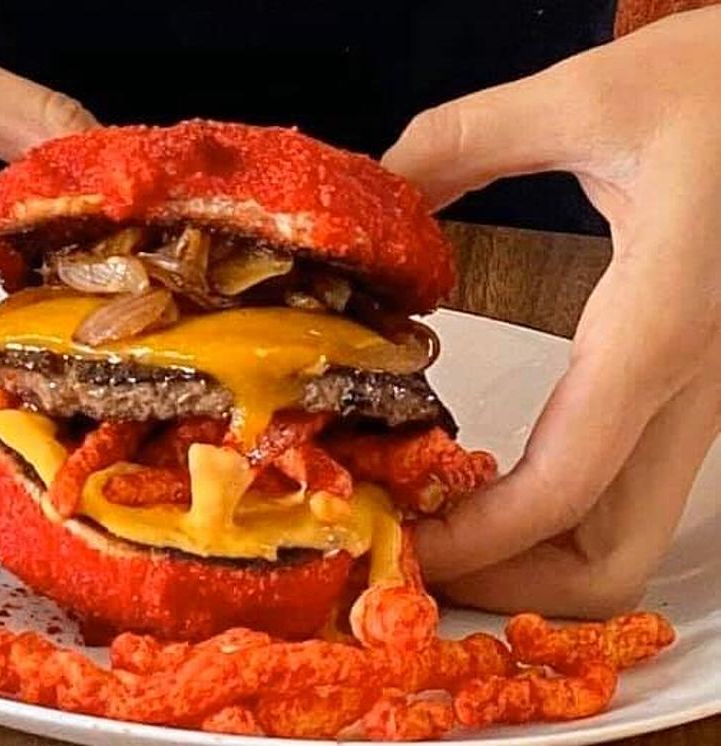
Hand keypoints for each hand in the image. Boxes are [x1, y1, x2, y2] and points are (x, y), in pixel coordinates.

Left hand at [383, 7, 720, 616]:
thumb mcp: (589, 95)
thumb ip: (463, 140)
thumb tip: (375, 189)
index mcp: (659, 326)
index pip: (563, 487)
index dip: (474, 538)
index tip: (400, 538)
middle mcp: (691, 385)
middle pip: (612, 559)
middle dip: (508, 581)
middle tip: (417, 549)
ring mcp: (702, 397)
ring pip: (630, 538)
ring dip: (536, 560)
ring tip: (444, 522)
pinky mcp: (694, 386)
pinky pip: (632, 490)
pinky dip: (562, 516)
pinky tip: (497, 479)